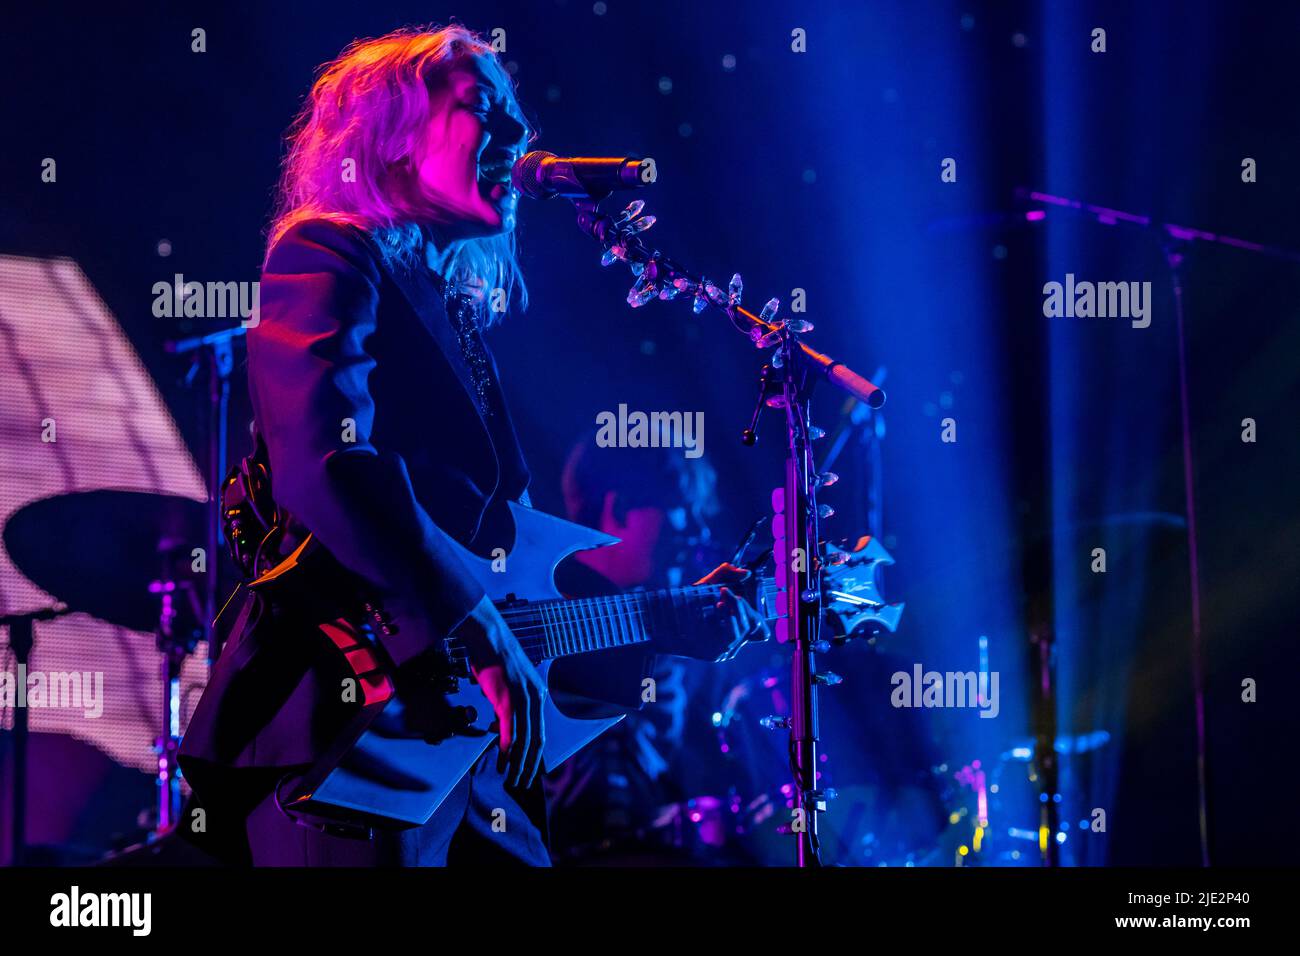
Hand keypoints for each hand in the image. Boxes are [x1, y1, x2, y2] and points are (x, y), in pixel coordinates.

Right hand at [453, 594, 545, 787]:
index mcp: (538, 694)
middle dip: (530, 764)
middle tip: (524, 782)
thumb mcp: (507, 686)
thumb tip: (500, 726)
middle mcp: (536, 698)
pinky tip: (504, 762)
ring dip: (519, 762)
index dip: (536, 754)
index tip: (531, 770)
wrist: (488, 637)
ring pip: (525, 739)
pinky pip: (510, 731)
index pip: (540, 732)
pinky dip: (507, 749)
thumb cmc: (494, 659)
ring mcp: (523, 699)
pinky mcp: (508, 700)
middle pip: (537, 740)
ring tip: (513, 778)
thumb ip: (507, 706)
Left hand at [660, 563, 769, 661]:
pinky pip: (726, 639)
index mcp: (734, 630)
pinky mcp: (710, 654)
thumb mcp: (707, 584)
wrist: (660, 619)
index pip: (758, 630)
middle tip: (729, 592)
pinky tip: (719, 606)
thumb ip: (726, 573)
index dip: (756, 615)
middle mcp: (730, 643)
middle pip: (749, 628)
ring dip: (734, 613)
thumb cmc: (687, 601)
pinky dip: (725, 620)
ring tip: (724, 598)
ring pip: (738, 633)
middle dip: (741, 607)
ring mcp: (721, 651)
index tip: (744, 598)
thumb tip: (746, 573)